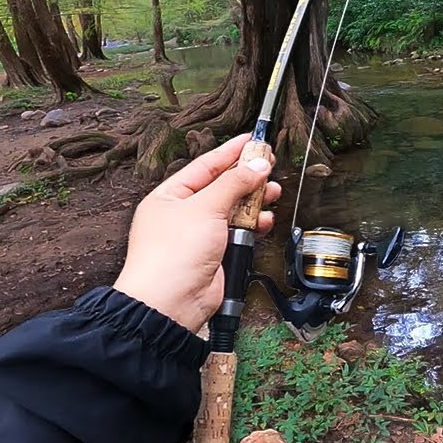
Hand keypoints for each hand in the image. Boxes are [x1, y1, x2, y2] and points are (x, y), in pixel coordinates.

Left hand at [114, 134, 282, 332]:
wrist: (171, 302)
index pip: (205, 166)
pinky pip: (240, 232)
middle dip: (248, 178)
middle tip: (269, 165)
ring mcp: (201, 235)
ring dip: (255, 202)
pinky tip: (265, 221)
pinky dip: (255, 226)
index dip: (230, 152)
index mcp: (170, 196)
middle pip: (223, 187)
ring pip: (235, 210)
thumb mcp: (204, 208)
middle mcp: (184, 214)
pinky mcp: (217, 254)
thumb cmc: (172, 255)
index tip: (252, 139)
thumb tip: (257, 164)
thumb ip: (233, 183)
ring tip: (273, 193)